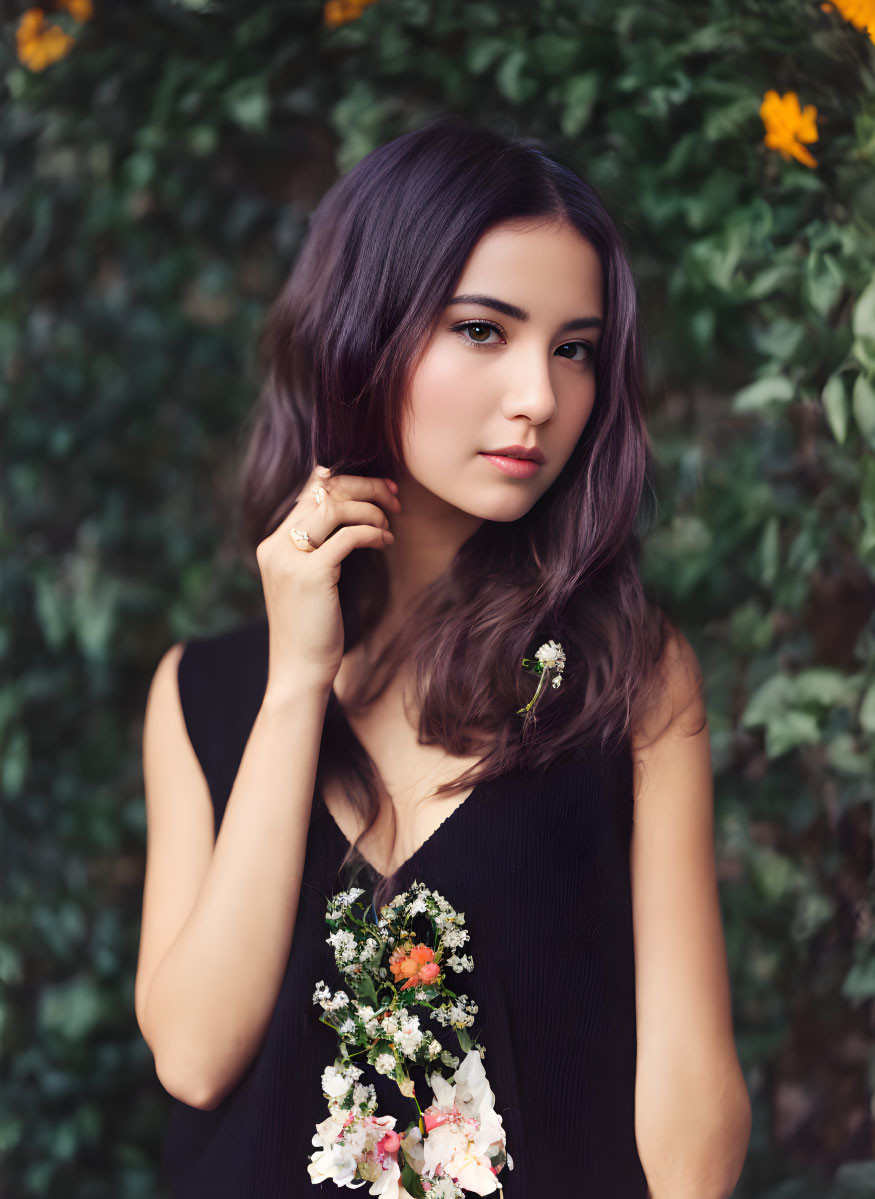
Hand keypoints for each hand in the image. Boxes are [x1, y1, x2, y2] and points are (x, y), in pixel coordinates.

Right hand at [255, 464, 399, 696]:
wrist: (298, 671)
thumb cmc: (312, 629)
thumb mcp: (310, 582)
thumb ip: (319, 549)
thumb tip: (351, 518)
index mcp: (272, 544)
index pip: (308, 491)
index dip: (346, 480)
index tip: (379, 488)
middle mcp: (275, 546)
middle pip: (323, 491)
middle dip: (366, 486)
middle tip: (394, 496)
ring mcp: (290, 560)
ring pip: (335, 507)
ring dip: (371, 508)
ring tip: (390, 522)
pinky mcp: (311, 575)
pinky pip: (349, 537)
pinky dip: (373, 532)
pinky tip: (386, 541)